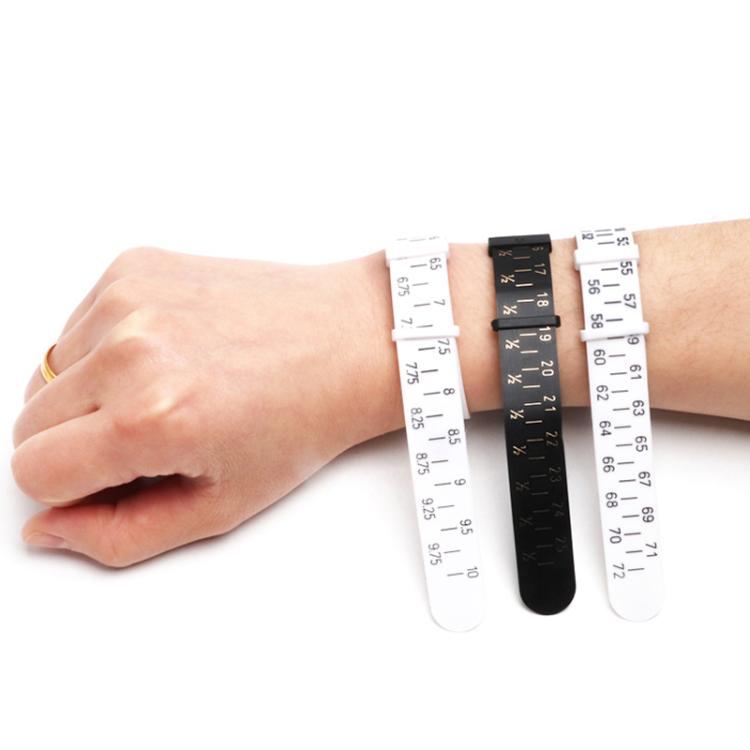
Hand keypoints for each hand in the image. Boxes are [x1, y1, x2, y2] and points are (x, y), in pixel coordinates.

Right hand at [11, 247, 392, 565]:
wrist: (348, 340)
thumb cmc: (301, 419)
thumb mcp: (221, 505)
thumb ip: (121, 535)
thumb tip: (47, 529)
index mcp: (150, 418)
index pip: (32, 472)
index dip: (70, 488)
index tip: (117, 475)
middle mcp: (130, 350)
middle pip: (28, 422)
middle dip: (76, 443)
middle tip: (152, 436)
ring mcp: (130, 298)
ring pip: (48, 373)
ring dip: (91, 393)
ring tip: (169, 390)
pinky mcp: (135, 266)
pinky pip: (77, 326)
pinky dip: (105, 349)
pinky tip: (170, 354)